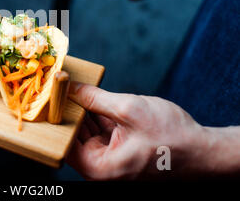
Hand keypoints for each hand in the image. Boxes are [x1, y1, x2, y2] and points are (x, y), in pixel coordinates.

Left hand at [66, 82, 208, 179]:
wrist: (203, 150)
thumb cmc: (172, 137)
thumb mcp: (128, 110)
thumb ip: (95, 99)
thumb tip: (71, 87)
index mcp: (99, 167)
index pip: (63, 144)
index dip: (56, 119)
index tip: (51, 97)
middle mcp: (101, 166)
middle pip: (73, 136)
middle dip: (68, 110)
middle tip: (59, 86)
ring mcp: (110, 157)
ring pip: (86, 130)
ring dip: (81, 109)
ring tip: (71, 87)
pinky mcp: (119, 148)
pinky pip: (100, 129)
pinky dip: (96, 113)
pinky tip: (89, 95)